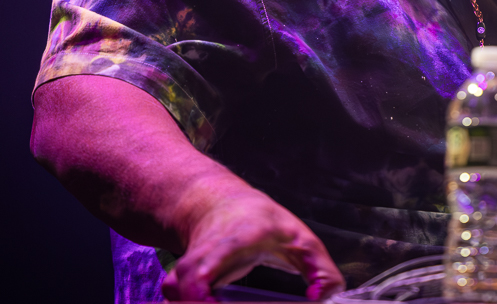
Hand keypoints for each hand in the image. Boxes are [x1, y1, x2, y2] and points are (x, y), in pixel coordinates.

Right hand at [162, 183, 344, 300]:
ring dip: (186, 301)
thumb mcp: (303, 240)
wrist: (220, 203)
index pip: (220, 252)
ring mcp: (192, 260)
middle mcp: (210, 247)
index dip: (205, 281)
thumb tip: (322, 298)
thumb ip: (323, 271)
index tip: (211, 301)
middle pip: (186, 276)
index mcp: (242, 235)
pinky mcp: (181, 276)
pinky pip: (173, 293)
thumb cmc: (267, 224)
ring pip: (174, 286)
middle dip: (193, 297)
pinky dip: (182, 302)